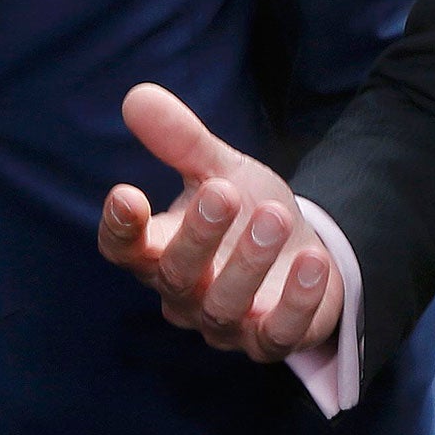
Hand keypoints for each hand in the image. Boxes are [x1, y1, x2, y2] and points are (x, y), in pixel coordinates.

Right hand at [98, 83, 343, 362]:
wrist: (302, 254)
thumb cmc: (247, 212)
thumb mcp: (219, 171)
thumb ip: (181, 141)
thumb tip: (137, 95)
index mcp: (161, 253)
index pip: (125, 250)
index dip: (120, 227)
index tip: (125, 194)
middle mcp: (185, 295)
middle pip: (176, 275)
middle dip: (198, 235)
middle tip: (223, 192)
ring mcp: (226, 324)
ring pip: (223, 307)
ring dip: (249, 263)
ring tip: (274, 215)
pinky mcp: (269, 340)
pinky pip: (276, 334)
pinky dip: (295, 302)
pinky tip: (313, 262)